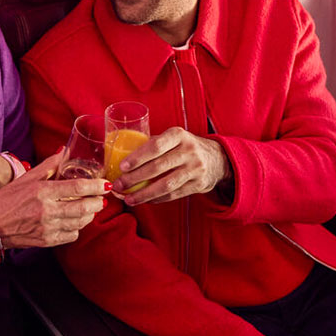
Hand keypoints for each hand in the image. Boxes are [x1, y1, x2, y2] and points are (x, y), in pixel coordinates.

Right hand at [0, 150, 107, 248]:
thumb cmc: (8, 199)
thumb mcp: (27, 178)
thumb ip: (49, 165)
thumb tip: (64, 151)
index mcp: (42, 192)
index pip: (77, 188)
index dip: (96, 186)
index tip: (105, 184)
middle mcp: (46, 211)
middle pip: (84, 208)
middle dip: (98, 202)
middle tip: (101, 198)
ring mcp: (48, 228)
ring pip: (81, 222)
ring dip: (89, 215)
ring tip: (89, 208)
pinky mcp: (47, 241)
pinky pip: (72, 235)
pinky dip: (77, 227)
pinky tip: (72, 220)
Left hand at [113, 127, 231, 205]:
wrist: (216, 159)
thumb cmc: (184, 147)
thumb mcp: (173, 138)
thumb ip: (153, 145)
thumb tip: (121, 158)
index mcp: (178, 135)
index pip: (156, 146)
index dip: (138, 157)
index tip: (122, 167)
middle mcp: (189, 151)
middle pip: (158, 167)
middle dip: (135, 179)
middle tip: (119, 186)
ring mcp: (195, 169)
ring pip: (165, 185)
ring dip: (144, 194)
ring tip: (128, 199)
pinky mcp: (198, 185)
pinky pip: (173, 195)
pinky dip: (156, 199)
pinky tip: (144, 200)